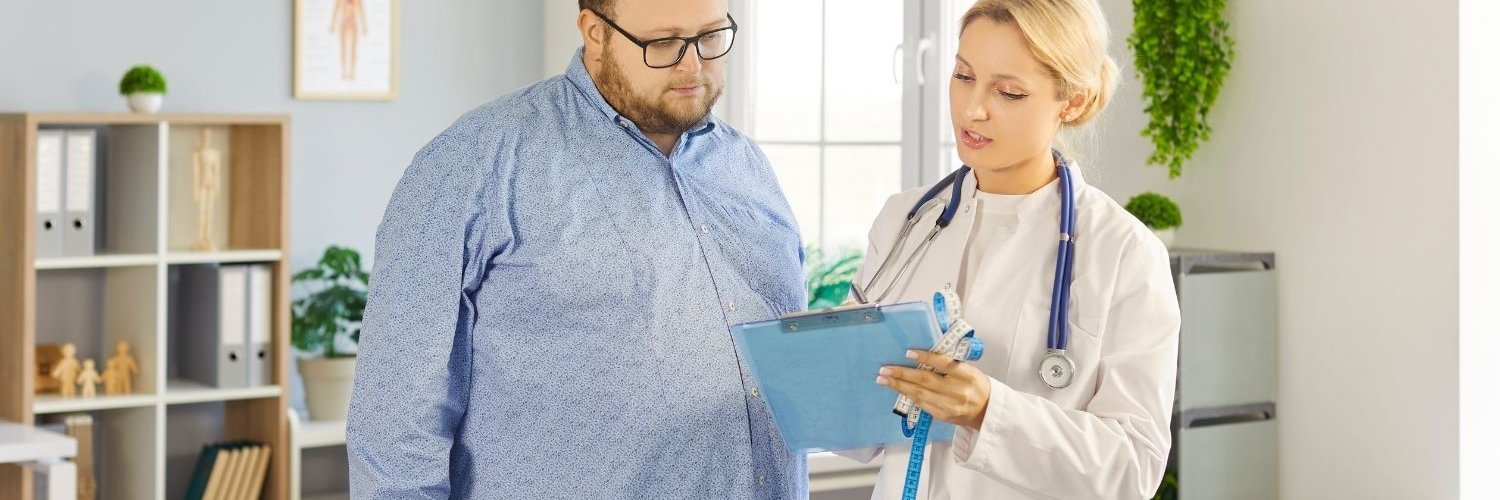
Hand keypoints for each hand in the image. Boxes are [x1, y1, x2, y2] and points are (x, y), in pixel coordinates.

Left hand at [876, 350, 991, 429]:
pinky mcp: (943, 416)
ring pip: (919, 394)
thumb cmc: (975, 385)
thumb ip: (948, 365)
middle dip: (902, 374)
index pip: (943, 363)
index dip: (925, 358)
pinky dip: (908, 396)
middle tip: (884, 369)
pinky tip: (897, 389)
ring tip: (883, 379)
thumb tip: (921, 356)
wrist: (987, 411)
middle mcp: (957, 391)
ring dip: (899, 386)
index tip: (908, 352)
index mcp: (966, 375)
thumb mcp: (968, 370)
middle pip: (925, 380)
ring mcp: (949, 406)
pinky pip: (922, 404)